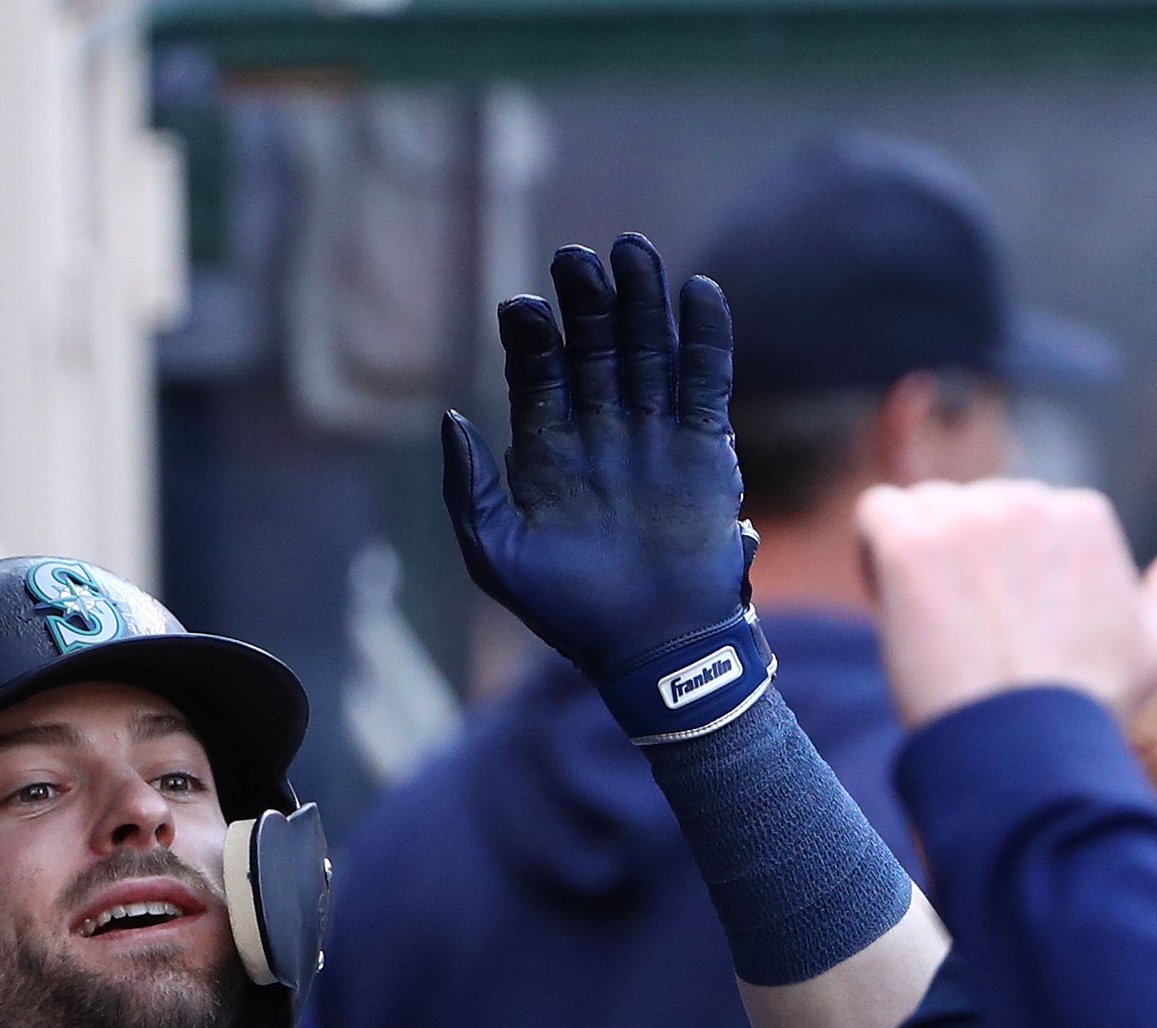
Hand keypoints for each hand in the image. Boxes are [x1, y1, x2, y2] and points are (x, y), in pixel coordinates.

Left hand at [443, 236, 752, 734]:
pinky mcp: (705, 446)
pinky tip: (697, 290)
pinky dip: (705, 337)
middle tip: (574, 259)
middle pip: (592, 347)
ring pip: (647, 350)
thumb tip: (450, 421)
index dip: (531, 338)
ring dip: (641, 301)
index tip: (521, 307)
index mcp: (547, 450)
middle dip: (584, 303)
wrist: (651, 645)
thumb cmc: (567, 610)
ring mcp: (654, 433)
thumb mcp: (497, 554)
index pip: (538, 374)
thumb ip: (470, 488)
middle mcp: (600, 431)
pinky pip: (705, 379)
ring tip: (631, 251)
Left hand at [858, 480, 1156, 726]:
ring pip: (918, 507)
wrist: (1028, 743)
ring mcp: (967, 518)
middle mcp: (1027, 502)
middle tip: (958, 627)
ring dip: (914, 553)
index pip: (1013, 514)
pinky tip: (892, 601)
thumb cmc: (1090, 708)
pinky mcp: (913, 542)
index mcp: (1082, 516)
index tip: (994, 618)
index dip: (994, 565)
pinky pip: (876, 513)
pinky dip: (874, 552)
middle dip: (954, 555)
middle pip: (964, 507)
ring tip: (927, 621)